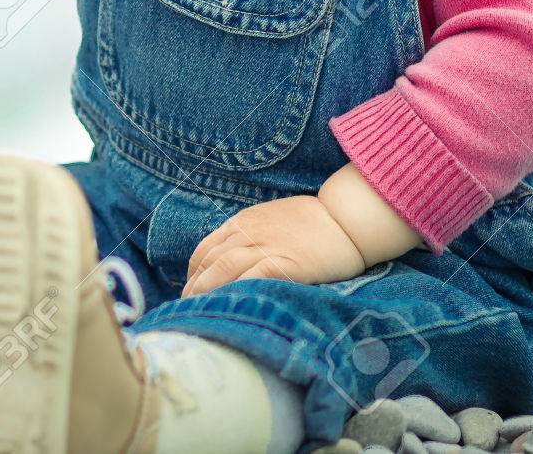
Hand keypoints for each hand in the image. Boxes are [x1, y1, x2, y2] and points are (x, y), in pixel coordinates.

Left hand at [181, 195, 367, 297]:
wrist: (346, 218)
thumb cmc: (314, 223)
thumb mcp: (273, 220)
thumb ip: (252, 235)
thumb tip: (232, 262)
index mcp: (245, 221)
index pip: (206, 248)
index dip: (193, 272)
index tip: (189, 292)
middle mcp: (249, 230)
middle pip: (209, 260)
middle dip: (193, 287)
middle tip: (186, 310)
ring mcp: (265, 245)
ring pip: (223, 268)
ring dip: (205, 291)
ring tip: (198, 314)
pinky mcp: (283, 261)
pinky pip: (251, 276)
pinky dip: (234, 291)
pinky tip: (227, 308)